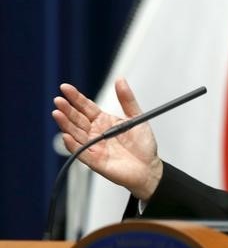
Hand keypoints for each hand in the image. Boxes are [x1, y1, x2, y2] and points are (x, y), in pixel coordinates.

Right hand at [51, 78, 162, 200]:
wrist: (149, 167)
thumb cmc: (143, 144)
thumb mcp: (137, 117)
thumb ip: (127, 99)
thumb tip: (120, 79)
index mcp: (104, 121)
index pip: (86, 107)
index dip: (76, 98)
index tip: (65, 87)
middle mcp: (95, 133)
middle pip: (77, 119)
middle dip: (67, 109)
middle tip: (58, 100)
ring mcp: (94, 147)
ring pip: (76, 134)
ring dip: (66, 124)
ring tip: (57, 113)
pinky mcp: (95, 161)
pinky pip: (81, 153)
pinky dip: (73, 145)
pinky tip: (66, 136)